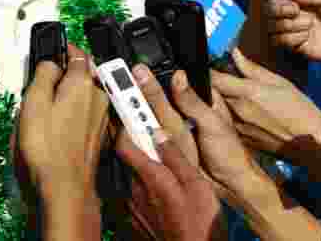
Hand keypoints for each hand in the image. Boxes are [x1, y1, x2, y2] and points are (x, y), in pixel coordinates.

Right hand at [18, 45, 109, 201]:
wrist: (64, 186)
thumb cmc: (46, 146)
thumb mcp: (34, 101)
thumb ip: (43, 73)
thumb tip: (50, 62)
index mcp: (83, 83)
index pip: (77, 52)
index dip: (62, 49)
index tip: (50, 51)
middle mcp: (98, 96)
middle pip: (82, 74)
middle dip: (64, 74)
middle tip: (42, 83)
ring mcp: (101, 117)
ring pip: (84, 95)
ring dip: (69, 95)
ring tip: (46, 108)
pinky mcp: (99, 135)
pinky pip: (86, 113)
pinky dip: (73, 113)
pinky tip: (57, 126)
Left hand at [115, 65, 222, 240]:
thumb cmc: (199, 224)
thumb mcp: (196, 185)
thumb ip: (176, 157)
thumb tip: (160, 130)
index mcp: (150, 176)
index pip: (124, 140)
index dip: (123, 118)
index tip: (121, 96)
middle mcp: (134, 188)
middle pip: (123, 152)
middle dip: (129, 133)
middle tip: (137, 116)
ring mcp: (130, 202)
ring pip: (127, 169)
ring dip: (136, 156)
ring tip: (150, 146)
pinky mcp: (132, 214)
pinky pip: (130, 187)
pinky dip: (138, 177)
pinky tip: (152, 179)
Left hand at [211, 49, 320, 160]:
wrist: (313, 146)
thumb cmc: (302, 112)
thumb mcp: (281, 84)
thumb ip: (252, 69)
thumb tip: (235, 54)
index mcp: (247, 93)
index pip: (213, 79)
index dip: (209, 71)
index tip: (209, 66)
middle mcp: (238, 110)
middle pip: (212, 94)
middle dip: (213, 85)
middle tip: (222, 79)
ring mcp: (238, 127)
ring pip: (218, 109)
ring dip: (221, 101)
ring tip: (237, 97)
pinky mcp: (241, 140)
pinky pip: (227, 123)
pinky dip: (229, 116)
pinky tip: (245, 114)